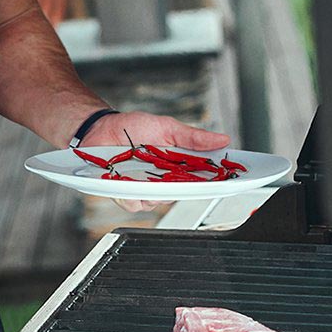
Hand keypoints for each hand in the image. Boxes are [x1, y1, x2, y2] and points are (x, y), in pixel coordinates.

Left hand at [81, 111, 230, 213]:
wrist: (101, 129)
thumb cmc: (133, 128)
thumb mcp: (167, 127)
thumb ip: (193, 137)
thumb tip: (222, 139)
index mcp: (178, 166)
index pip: (203, 179)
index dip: (217, 182)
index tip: (230, 180)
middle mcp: (164, 181)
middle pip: (182, 194)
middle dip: (184, 186)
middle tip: (178, 173)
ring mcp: (145, 189)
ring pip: (158, 202)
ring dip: (154, 189)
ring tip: (144, 170)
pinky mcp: (125, 194)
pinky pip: (134, 203)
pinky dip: (131, 193)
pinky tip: (126, 179)